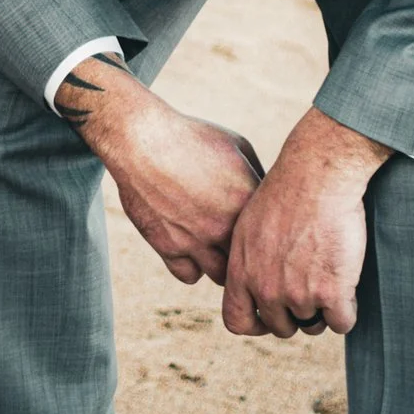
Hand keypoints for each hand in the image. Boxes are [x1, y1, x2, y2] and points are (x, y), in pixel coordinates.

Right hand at [58, 54, 262, 285]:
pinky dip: (191, 266)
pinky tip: (190, 249)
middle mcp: (225, 226)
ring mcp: (196, 240)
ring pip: (220, 276)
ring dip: (221, 265)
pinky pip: (189, 275)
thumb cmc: (191, 137)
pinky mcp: (168, 247)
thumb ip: (257, 177)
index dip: (267, 234)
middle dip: (247, 256)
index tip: (260, 230)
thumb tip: (268, 197)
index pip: (271, 235)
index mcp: (247, 201)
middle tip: (240, 246)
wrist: (141, 141)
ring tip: (216, 250)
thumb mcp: (237, 147)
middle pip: (249, 262)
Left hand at [221, 107, 390, 336]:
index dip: (255, 325)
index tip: (270, 319)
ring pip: (313, 325)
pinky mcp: (331, 292)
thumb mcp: (249, 225)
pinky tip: (348, 288)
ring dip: (323, 310)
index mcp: (241, 271)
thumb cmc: (287, 192)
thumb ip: (249, 258)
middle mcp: (265, 288)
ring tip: (329, 278)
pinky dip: (347, 312)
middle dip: (296, 316)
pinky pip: (342, 323)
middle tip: (310, 292)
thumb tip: (256, 278)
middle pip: (280, 327)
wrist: (317, 176)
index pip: (236, 321)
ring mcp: (297, 293)